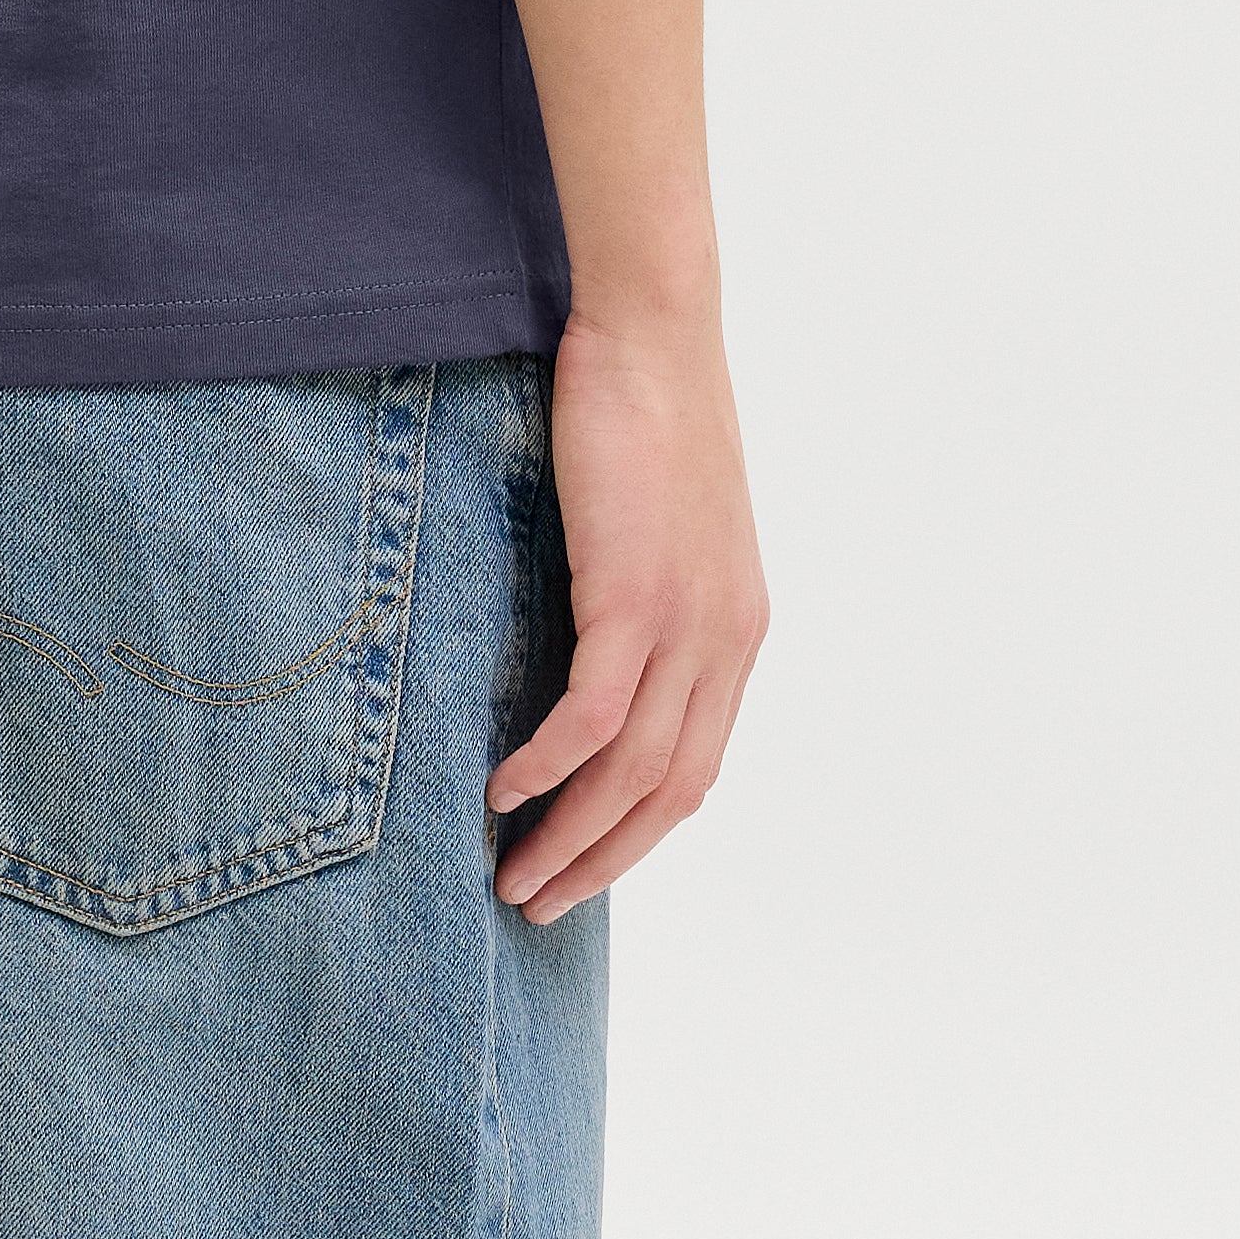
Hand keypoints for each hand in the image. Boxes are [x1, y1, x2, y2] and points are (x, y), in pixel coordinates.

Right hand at [486, 299, 767, 917]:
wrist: (655, 335)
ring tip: (512, 876)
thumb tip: (582, 656)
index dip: (635, 834)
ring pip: (632, 774)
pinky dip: (547, 767)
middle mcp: (726, 643)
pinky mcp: (636, 598)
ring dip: (570, 836)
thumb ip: (639, 602)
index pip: (694, 770)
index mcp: (736, 634)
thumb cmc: (641, 417)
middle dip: (602, 862)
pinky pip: (592, 718)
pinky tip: (503, 790)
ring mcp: (688, 625)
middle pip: (669, 795)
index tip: (579, 867)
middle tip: (537, 903)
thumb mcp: (655, 530)